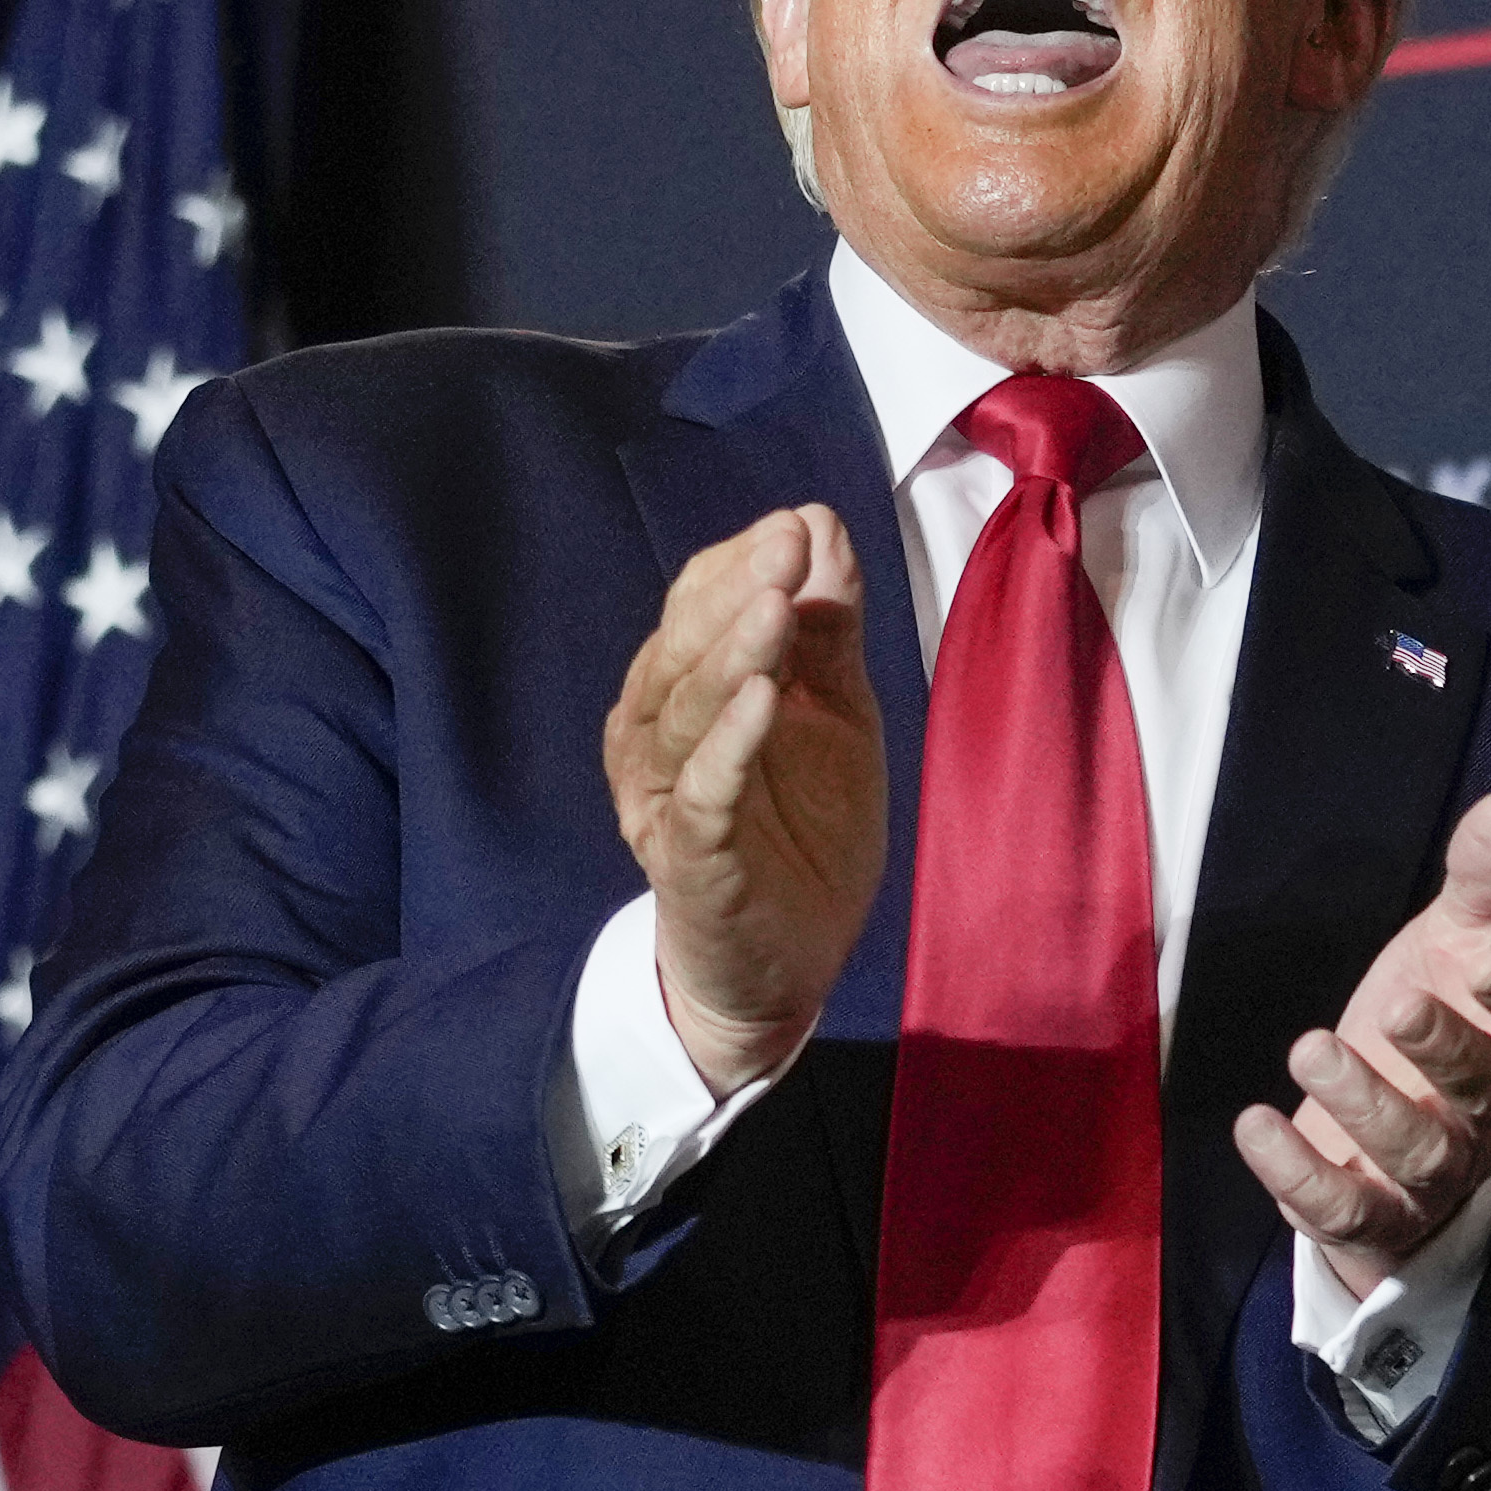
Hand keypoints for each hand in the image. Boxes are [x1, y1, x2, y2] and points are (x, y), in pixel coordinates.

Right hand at [602, 504, 889, 1095]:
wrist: (785, 965)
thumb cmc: (802, 830)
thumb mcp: (834, 713)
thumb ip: (827, 629)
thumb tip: (822, 524)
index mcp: (685, 691)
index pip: (696, 605)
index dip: (740, 563)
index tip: (798, 525)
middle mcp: (656, 735)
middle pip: (684, 648)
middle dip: (736, 590)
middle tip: (786, 544)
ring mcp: (666, 796)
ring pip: (685, 712)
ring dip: (731, 655)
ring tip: (774, 606)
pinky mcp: (688, 856)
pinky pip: (701, 793)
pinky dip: (730, 744)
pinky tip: (764, 700)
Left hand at [1235, 794, 1490, 1300]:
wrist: (1399, 1125)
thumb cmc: (1444, 1015)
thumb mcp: (1459, 942)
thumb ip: (1483, 883)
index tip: (1489, 961)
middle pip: (1483, 1093)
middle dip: (1443, 1050)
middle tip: (1395, 1005)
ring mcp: (1438, 1176)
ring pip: (1417, 1155)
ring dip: (1363, 1105)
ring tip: (1308, 1047)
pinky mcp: (1376, 1216)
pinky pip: (1347, 1210)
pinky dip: (1298, 1175)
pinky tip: (1255, 1124)